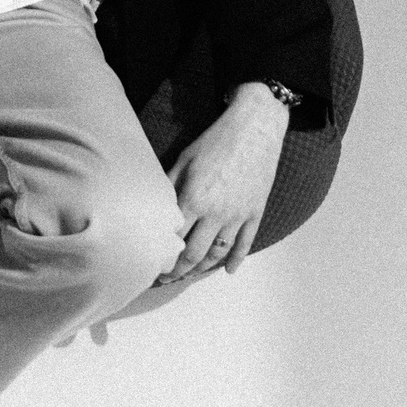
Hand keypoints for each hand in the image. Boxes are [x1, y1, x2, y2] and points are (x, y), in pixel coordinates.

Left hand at [156, 83, 289, 283]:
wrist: (254, 127)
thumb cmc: (215, 140)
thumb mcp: (183, 159)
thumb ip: (169, 186)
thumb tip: (155, 208)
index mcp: (193, 199)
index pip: (173, 239)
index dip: (161, 256)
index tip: (151, 264)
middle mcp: (215, 212)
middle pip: (194, 254)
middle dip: (178, 271)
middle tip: (167, 278)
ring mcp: (238, 215)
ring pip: (218, 252)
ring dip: (202, 269)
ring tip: (189, 275)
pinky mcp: (255, 212)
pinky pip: (245, 243)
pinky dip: (236, 259)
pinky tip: (227, 270)